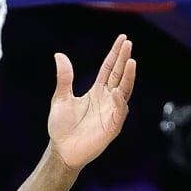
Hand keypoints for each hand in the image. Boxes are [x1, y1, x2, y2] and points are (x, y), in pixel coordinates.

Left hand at [46, 34, 135, 170]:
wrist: (61, 150)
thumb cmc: (61, 127)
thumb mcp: (60, 98)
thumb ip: (64, 78)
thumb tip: (59, 55)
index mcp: (96, 91)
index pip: (109, 69)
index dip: (116, 54)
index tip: (123, 39)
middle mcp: (107, 99)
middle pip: (119, 75)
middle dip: (124, 59)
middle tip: (128, 43)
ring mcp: (111, 112)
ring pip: (124, 91)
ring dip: (128, 77)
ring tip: (131, 61)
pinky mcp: (112, 127)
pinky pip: (119, 112)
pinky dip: (119, 103)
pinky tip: (116, 93)